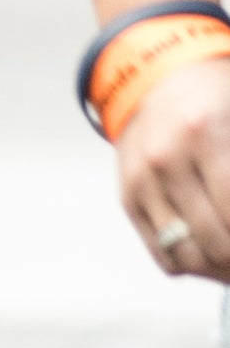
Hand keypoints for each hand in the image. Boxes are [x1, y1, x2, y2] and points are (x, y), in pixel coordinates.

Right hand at [115, 51, 229, 281]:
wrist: (154, 76)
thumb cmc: (213, 97)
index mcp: (204, 136)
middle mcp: (166, 160)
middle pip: (214, 242)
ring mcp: (142, 179)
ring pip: (185, 255)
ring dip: (219, 271)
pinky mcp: (128, 195)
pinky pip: (161, 250)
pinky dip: (190, 265)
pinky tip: (210, 257)